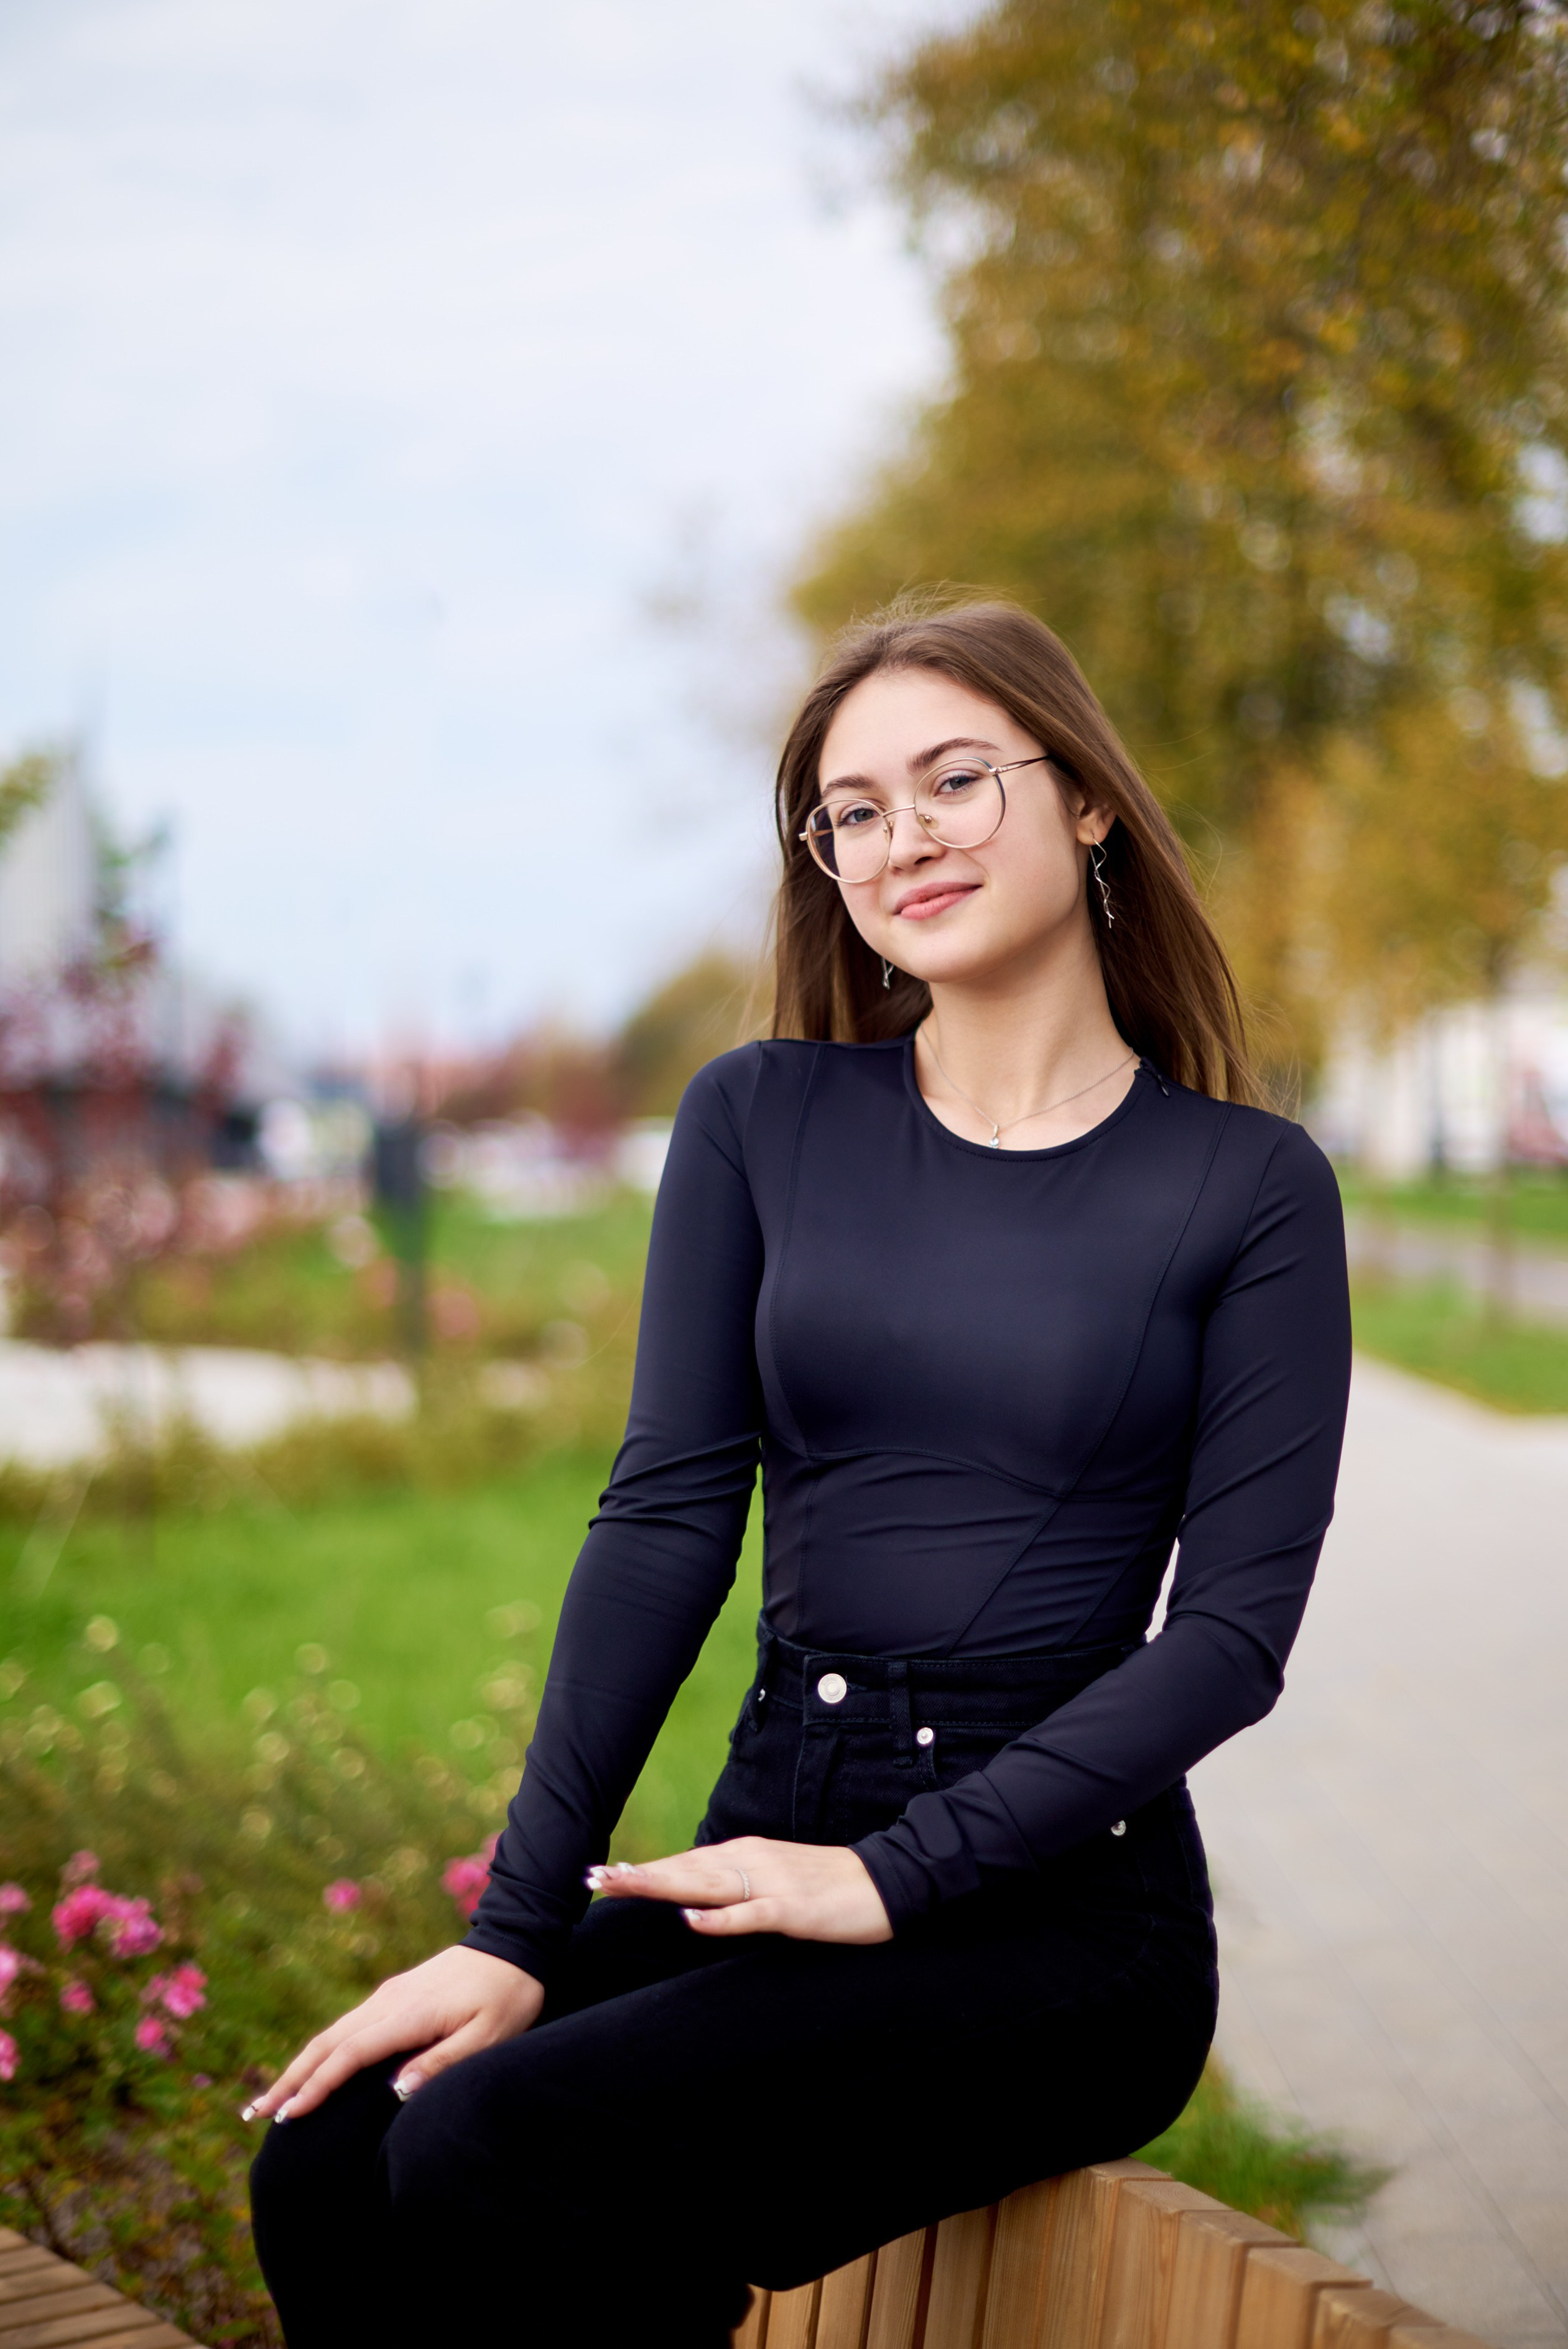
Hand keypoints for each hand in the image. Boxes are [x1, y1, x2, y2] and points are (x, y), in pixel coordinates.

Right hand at [241, 1944, 542, 2123]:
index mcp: (409, 2013)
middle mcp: (390, 2001)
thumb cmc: (508, 1996)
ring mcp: (390, 1994)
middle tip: (255, 2114)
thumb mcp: (490, 2035)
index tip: (288, 2116)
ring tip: (272, 2098)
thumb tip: (395, 2092)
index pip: (350, 2054)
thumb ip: (443, 2061)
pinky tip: (315, 2068)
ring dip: (301, 2065)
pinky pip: (349, 2027)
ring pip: (334, 2033)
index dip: (317, 2086)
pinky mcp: (396, 1994)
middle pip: (328, 2042)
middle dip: (291, 2079)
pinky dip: (323, 2051)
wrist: (516, 1943)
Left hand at [587, 1838, 891, 1944]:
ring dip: (660, 1886)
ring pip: (705, 1885)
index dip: (640, 1872)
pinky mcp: (793, 1909)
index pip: (681, 1863)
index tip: (598, 1876)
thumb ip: (734, 1885)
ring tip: (620, 1887)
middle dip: (636, 1877)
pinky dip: (719, 1917)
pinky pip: (751, 1914)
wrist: (885, 1881)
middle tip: (591, 1880)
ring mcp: (771, 1884)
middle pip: (683, 1871)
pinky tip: (691, 1918)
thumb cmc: (826, 1885)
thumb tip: (690, 1898)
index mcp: (743, 1855)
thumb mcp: (773, 1879)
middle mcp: (750, 1861)